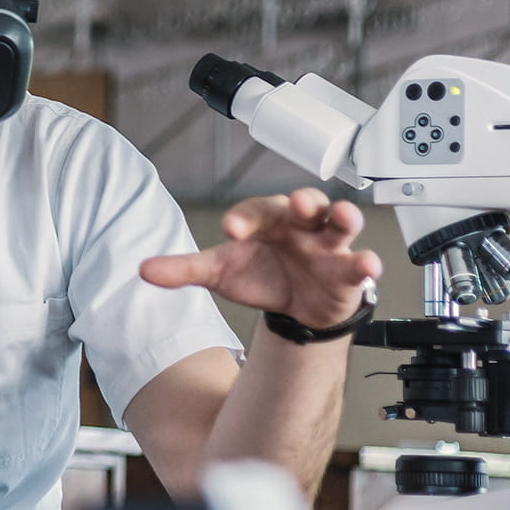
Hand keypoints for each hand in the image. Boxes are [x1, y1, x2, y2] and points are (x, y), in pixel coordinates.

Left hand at [140, 187, 381, 329]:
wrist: (293, 307)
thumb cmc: (258, 274)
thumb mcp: (219, 273)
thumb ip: (184, 270)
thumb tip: (142, 270)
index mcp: (266, 220)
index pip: (255, 211)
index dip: (245, 218)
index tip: (230, 230)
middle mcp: (299, 226)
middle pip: (305, 204)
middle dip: (304, 201)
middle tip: (298, 204)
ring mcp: (328, 246)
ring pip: (340, 222)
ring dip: (343, 218)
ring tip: (343, 217)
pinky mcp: (348, 270)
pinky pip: (360, 262)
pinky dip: (366, 263)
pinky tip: (366, 264)